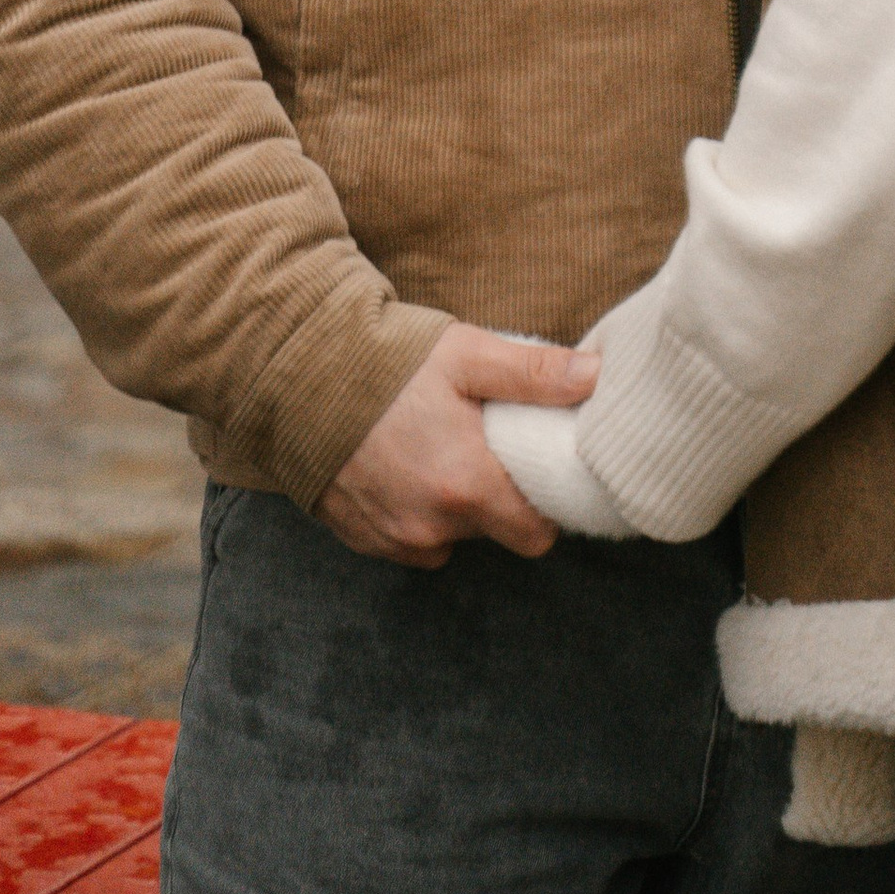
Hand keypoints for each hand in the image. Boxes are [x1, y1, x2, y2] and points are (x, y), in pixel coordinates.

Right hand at [316, 324, 597, 568]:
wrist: (297, 374)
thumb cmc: (389, 361)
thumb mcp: (469, 355)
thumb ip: (536, 374)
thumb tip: (597, 377)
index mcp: (466, 486)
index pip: (536, 534)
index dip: (546, 506)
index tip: (541, 470)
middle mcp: (430, 527)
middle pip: (492, 533)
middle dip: (498, 497)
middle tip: (488, 444)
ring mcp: (391, 538)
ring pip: (449, 537)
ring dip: (454, 505)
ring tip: (443, 447)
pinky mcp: (361, 537)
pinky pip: (408, 538)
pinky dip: (415, 510)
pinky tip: (406, 464)